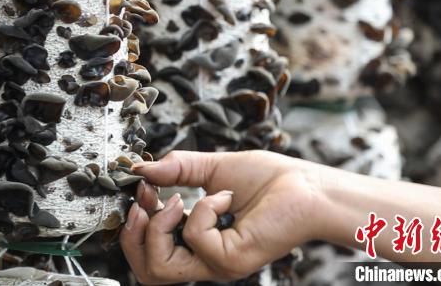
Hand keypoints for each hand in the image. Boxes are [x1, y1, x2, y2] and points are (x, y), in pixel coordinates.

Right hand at [120, 150, 323, 283]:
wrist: (307, 186)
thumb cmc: (271, 180)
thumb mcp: (212, 168)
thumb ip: (176, 168)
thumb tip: (141, 169)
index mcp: (199, 240)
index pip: (150, 253)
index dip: (135, 223)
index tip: (141, 189)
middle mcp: (206, 257)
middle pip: (147, 272)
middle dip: (134, 236)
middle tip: (144, 203)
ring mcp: (218, 262)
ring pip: (161, 267)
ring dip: (161, 224)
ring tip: (179, 199)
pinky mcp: (232, 259)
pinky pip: (196, 237)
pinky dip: (204, 208)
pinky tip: (225, 197)